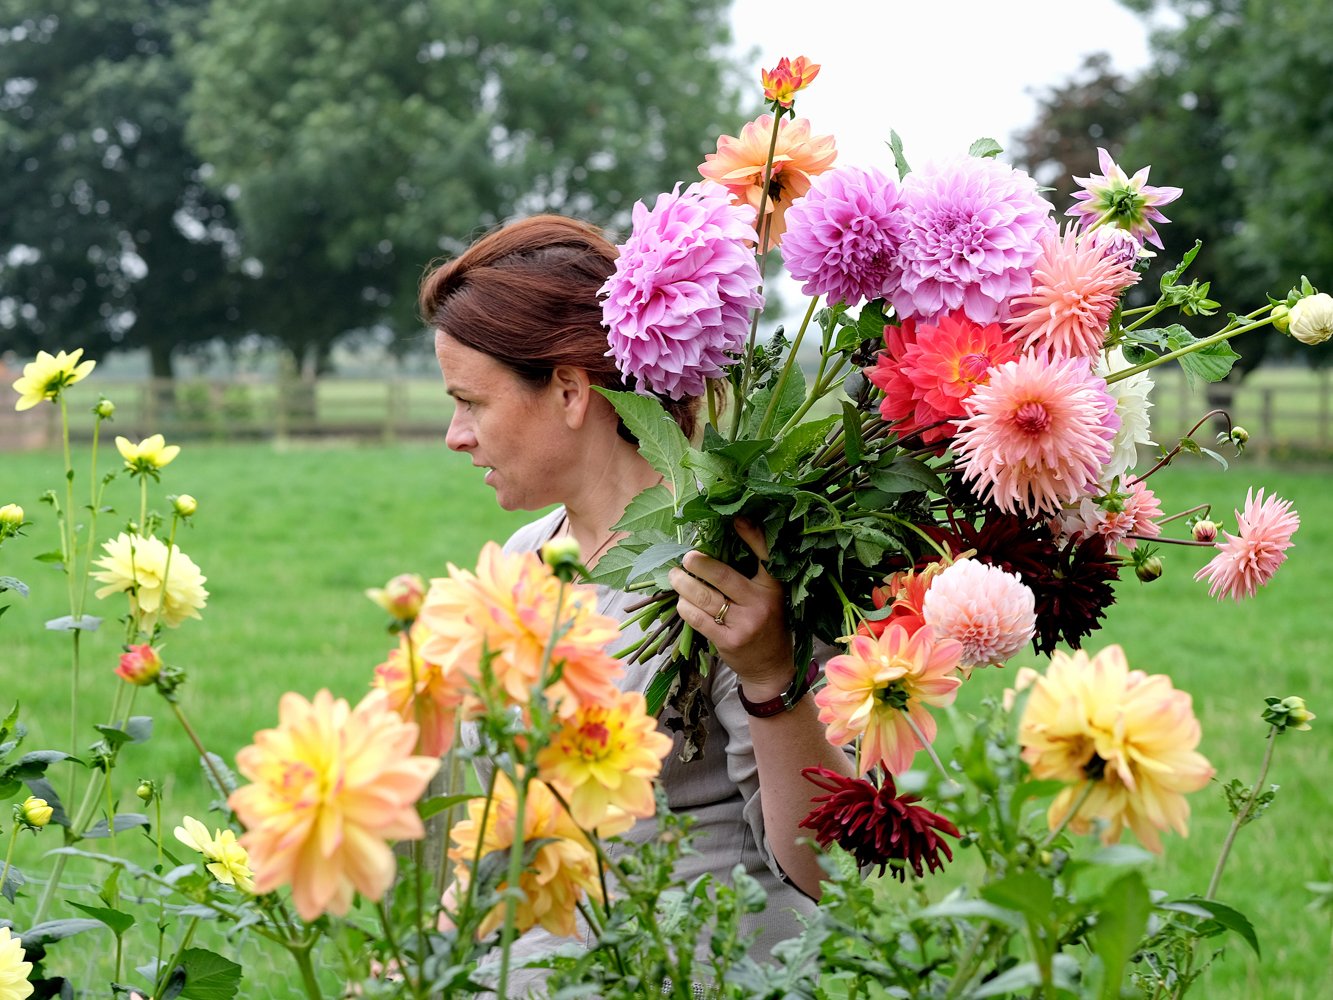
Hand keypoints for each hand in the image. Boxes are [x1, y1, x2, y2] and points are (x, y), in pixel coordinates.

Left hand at [668, 518, 795, 697]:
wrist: (771, 668)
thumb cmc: (766, 625)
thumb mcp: (768, 597)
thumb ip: (750, 576)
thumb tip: (715, 547)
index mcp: (773, 587)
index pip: (764, 555)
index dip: (751, 535)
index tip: (736, 520)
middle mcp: (760, 603)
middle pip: (721, 575)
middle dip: (697, 563)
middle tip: (686, 557)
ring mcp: (744, 623)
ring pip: (704, 597)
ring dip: (683, 584)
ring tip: (674, 577)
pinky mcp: (728, 641)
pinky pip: (698, 618)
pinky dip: (685, 607)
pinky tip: (681, 602)